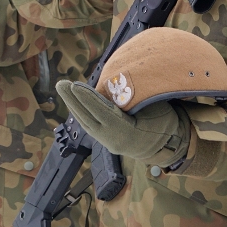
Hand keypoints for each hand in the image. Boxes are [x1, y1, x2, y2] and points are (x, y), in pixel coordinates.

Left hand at [55, 80, 189, 166]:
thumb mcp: (153, 108)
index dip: (88, 100)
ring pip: (85, 122)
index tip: (75, 85)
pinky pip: (88, 123)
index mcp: (128, 133)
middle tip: (61, 83)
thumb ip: (132, 98)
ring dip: (73, 104)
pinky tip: (72, 99)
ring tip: (62, 87)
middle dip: (73, 100)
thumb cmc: (162, 121)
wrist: (165, 144)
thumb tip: (112, 82)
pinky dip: (80, 110)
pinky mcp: (104, 139)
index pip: (104, 114)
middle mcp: (114, 140)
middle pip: (89, 118)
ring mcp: (107, 142)